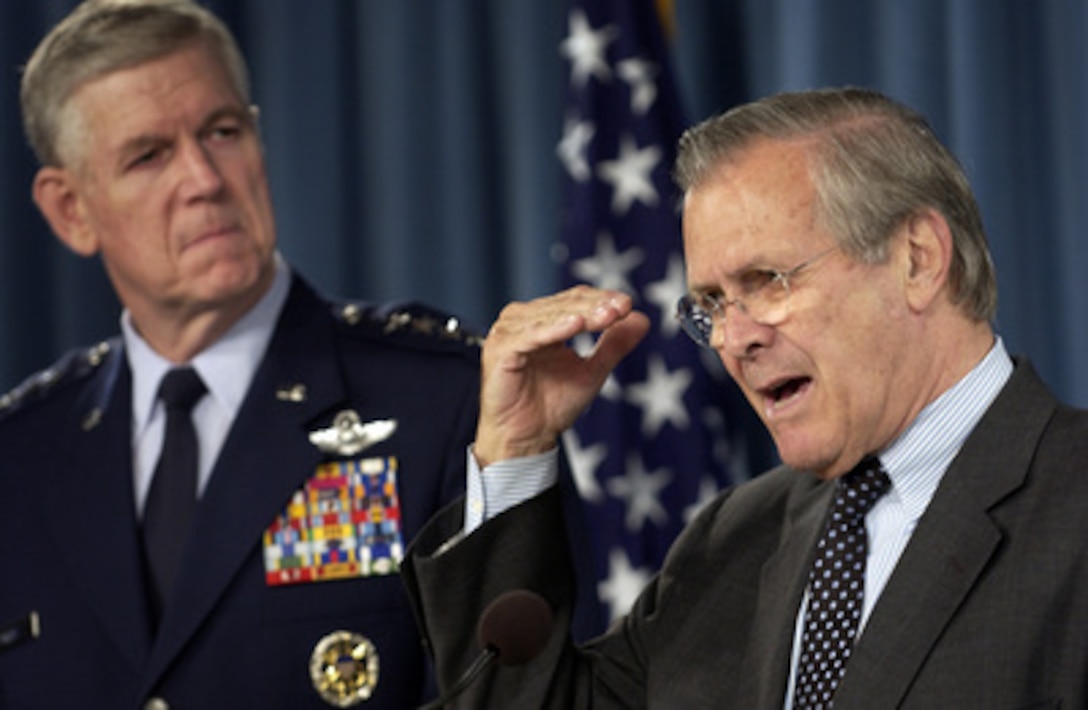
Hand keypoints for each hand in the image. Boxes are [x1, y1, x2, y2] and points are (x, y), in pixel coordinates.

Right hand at [474, 285, 649, 466]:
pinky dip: (553, 329)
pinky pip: (530, 336)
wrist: (527, 438)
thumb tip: (642, 319)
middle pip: (564, 305)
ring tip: (607, 316)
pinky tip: (575, 325)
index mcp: (543, 321)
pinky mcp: (501, 350)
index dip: (602, 300)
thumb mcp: (592, 371)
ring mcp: (509, 333)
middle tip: (622, 309)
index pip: (575, 300)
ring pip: (550, 316)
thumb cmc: (552, 405)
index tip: (628, 305)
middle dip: (596, 306)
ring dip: (580, 314)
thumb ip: (614, 344)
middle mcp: (524, 321)